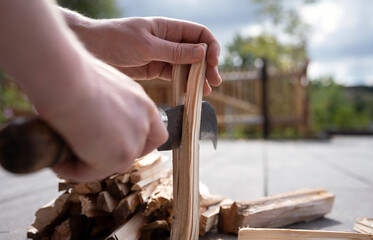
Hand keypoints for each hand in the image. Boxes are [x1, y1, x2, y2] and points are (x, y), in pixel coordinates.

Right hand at [39, 57, 167, 181]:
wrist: (66, 79)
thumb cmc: (73, 75)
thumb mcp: (100, 87)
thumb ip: (107, 105)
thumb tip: (91, 116)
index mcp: (140, 103)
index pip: (156, 132)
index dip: (140, 143)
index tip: (119, 144)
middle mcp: (143, 121)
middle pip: (137, 152)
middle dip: (114, 156)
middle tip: (86, 153)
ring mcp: (135, 140)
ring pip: (113, 165)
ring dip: (90, 163)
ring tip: (64, 153)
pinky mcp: (121, 156)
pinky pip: (91, 172)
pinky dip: (73, 169)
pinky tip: (57, 159)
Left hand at [70, 16, 221, 94]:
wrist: (92, 50)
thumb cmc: (115, 40)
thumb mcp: (146, 45)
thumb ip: (173, 51)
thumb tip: (201, 52)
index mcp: (168, 28)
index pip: (198, 33)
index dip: (210, 46)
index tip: (213, 62)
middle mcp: (168, 41)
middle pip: (196, 52)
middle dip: (207, 65)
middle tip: (214, 81)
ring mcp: (163, 56)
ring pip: (187, 66)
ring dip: (197, 77)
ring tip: (205, 91)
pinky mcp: (155, 70)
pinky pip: (175, 76)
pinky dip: (184, 84)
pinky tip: (190, 92)